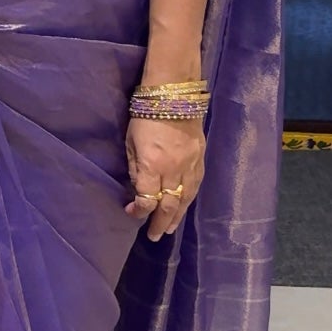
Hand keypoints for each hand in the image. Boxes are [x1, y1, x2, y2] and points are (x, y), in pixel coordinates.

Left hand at [125, 117, 205, 240]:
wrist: (174, 94)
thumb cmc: (144, 117)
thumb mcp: (131, 143)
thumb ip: (135, 169)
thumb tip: (139, 190)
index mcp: (152, 166)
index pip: (147, 199)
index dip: (139, 211)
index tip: (131, 213)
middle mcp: (173, 170)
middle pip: (168, 205)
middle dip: (160, 222)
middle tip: (154, 236)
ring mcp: (190, 165)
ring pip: (185, 198)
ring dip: (177, 216)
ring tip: (169, 228)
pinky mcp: (200, 158)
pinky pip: (196, 185)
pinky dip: (189, 199)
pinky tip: (184, 206)